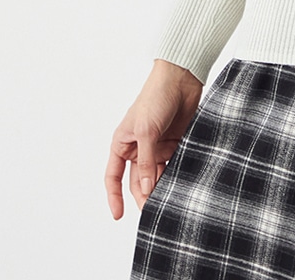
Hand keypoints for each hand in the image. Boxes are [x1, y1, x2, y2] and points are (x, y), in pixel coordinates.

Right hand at [105, 59, 203, 218]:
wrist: (181, 79)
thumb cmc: (156, 97)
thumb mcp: (147, 131)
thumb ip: (146, 161)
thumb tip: (145, 188)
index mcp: (122, 143)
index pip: (113, 175)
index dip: (114, 196)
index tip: (118, 215)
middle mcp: (137, 147)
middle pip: (136, 180)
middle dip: (142, 196)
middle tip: (152, 211)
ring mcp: (156, 145)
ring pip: (155, 175)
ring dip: (160, 187)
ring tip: (167, 201)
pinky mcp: (173, 142)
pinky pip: (171, 164)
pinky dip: (174, 175)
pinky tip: (179, 185)